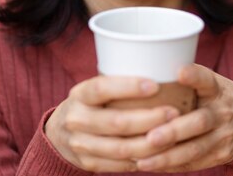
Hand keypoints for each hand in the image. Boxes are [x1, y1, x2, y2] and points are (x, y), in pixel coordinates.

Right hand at [45, 75, 180, 171]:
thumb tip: (162, 68)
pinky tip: (159, 152)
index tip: (155, 85)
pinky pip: (120, 164)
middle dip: (149, 119)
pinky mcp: (88, 163)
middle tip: (173, 113)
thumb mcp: (94, 89)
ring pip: (121, 148)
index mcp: (80, 94)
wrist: (59, 134)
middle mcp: (76, 119)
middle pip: (116, 122)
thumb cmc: (90, 104)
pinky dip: (142, 159)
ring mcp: (80, 144)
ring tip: (173, 135)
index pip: (101, 88)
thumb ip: (118, 83)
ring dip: (151, 143)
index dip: (128, 87)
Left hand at [135, 64, 232, 171]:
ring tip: (143, 160)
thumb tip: (147, 68)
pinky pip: (194, 163)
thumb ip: (189, 79)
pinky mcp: (221, 155)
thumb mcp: (212, 82)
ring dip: (168, 156)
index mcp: (217, 89)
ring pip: (196, 148)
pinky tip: (151, 165)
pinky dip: (172, 166)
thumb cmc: (220, 98)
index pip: (207, 80)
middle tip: (151, 137)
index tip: (180, 72)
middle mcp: (222, 112)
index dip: (194, 76)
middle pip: (200, 122)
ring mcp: (223, 136)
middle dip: (174, 132)